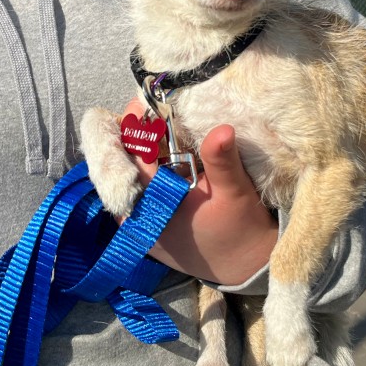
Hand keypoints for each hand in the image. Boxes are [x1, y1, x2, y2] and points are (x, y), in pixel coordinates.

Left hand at [122, 102, 277, 285]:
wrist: (244, 268)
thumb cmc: (240, 230)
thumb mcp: (235, 194)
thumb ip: (223, 162)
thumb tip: (222, 129)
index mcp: (151, 207)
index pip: (131, 154)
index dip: (138, 121)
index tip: (154, 98)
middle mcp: (133, 216)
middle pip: (122, 159)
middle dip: (138, 130)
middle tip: (160, 106)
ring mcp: (134, 222)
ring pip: (126, 171)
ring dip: (142, 146)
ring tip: (164, 124)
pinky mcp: (142, 224)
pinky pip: (135, 184)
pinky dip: (147, 164)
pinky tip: (165, 151)